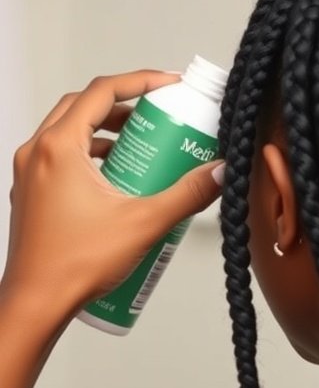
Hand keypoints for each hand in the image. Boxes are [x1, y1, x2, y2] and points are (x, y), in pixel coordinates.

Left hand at [1, 71, 223, 323]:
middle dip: (124, 105)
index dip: (141, 81)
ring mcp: (29, 174)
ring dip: (105, 130)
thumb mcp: (143, 223)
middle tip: (159, 116)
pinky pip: (61, 157)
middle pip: (83, 107)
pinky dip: (89, 154)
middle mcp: (37, 153)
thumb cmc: (73, 266)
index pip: (102, 92)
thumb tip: (220, 172)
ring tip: (142, 147)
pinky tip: (116, 178)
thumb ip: (187, 194)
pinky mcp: (30, 194)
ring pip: (69, 132)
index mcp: (58, 148)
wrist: (35, 306)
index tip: (170, 86)